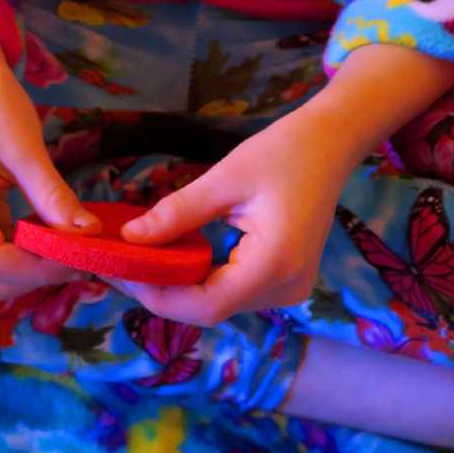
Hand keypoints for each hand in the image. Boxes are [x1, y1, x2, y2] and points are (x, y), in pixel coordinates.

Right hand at [0, 21, 100, 304]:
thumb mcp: (27, 148)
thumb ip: (54, 197)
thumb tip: (89, 237)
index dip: (41, 269)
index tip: (82, 253)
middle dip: (35, 274)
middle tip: (78, 251)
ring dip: (28, 268)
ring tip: (66, 243)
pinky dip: (19, 253)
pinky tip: (46, 234)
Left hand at [105, 105, 350, 325]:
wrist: (331, 144)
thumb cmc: (282, 152)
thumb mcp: (225, 178)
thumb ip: (177, 213)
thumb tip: (130, 239)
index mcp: (273, 265)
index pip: (206, 305)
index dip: (160, 296)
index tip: (123, 271)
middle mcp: (285, 289)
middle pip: (213, 308)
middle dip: (165, 291)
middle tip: (123, 263)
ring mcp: (290, 289)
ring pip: (223, 302)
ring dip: (182, 286)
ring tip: (143, 258)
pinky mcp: (287, 281)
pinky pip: (237, 290)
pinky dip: (205, 277)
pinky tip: (179, 255)